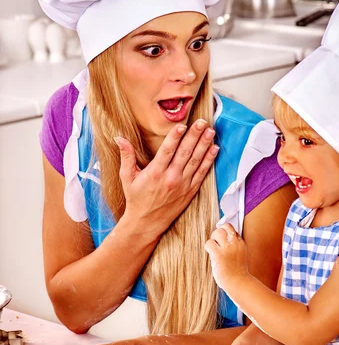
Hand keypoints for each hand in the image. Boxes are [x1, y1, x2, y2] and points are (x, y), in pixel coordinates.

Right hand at [116, 119, 218, 235]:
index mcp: (154, 173)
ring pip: (195, 161)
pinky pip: (201, 173)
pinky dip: (208, 161)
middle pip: (185, 153)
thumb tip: (119, 138)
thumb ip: (126, 156)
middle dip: (194, 136)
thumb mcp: (127, 178)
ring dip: (204, 145)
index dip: (175, 137)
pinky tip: (214, 149)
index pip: (167, 151)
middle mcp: (170, 178)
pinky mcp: (190, 191)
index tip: (182, 125)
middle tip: (202, 122)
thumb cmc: (136, 199)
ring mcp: (182, 185)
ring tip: (211, 131)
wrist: (147, 222)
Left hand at [204, 223, 248, 290]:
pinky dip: (208, 247)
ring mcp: (227, 249)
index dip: (226, 233)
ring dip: (213, 239)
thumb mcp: (241, 256)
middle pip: (226, 227)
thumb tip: (222, 239)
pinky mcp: (219, 255)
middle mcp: (236, 244)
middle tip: (216, 242)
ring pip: (217, 232)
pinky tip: (211, 253)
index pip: (233, 230)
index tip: (223, 239)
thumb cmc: (237, 272)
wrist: (238, 283)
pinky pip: (209, 243)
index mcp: (242, 244)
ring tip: (214, 248)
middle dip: (219, 233)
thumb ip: (234, 246)